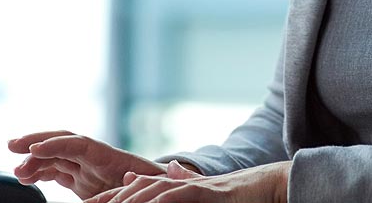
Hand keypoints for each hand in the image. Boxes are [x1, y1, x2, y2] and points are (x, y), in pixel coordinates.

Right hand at [7, 130, 167, 198]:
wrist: (157, 190)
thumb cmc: (158, 185)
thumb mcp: (159, 182)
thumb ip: (160, 177)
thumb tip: (173, 169)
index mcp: (111, 156)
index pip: (79, 143)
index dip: (56, 145)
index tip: (35, 149)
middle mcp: (95, 157)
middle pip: (61, 141)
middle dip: (36, 140)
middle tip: (12, 146)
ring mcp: (85, 167)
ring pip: (54, 157)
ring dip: (33, 161)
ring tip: (17, 173)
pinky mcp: (81, 179)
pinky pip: (55, 171)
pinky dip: (39, 172)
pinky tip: (25, 178)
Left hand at [82, 160, 291, 202]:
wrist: (264, 186)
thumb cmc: (232, 197)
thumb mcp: (198, 194)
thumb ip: (180, 188)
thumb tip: (165, 172)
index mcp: (170, 187)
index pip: (131, 193)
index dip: (107, 199)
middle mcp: (174, 183)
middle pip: (133, 191)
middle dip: (108, 200)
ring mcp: (188, 186)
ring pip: (149, 192)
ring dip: (128, 200)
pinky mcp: (204, 192)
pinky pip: (177, 196)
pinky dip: (160, 201)